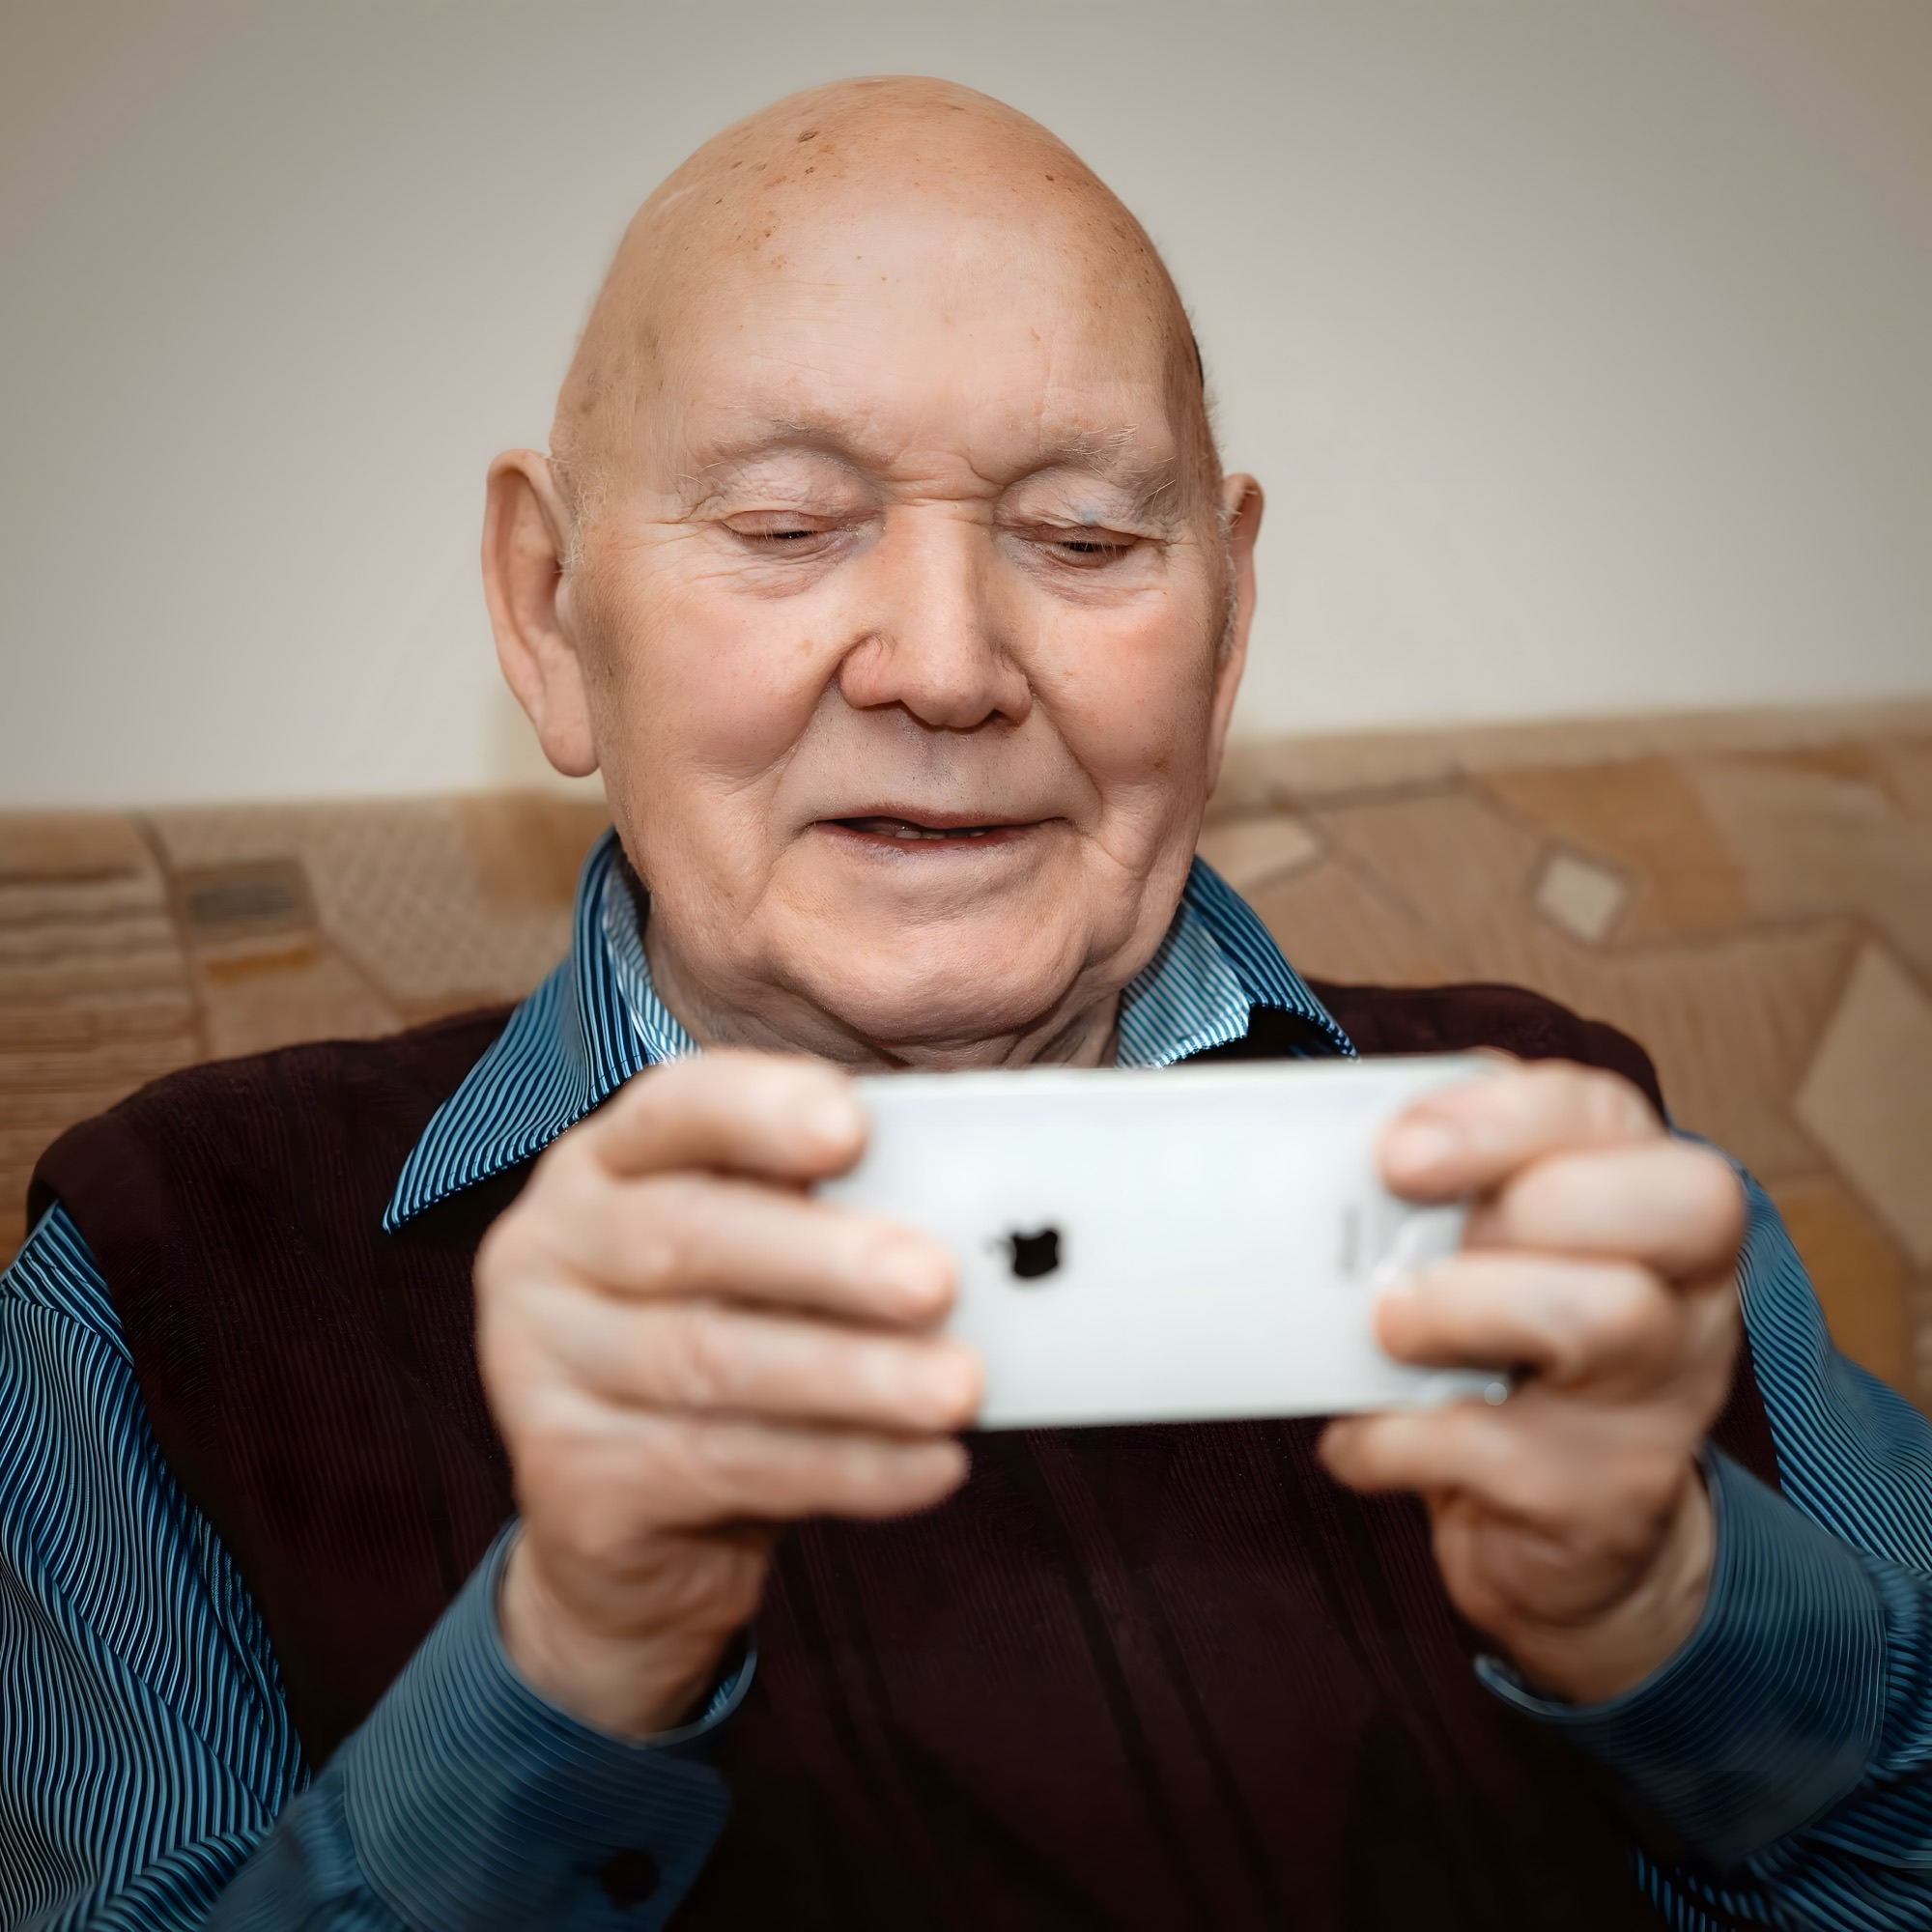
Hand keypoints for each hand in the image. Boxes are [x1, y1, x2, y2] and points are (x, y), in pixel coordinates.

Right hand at [474, 1052, 979, 1736]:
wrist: (628, 1533)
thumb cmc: (731, 1354)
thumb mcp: (766, 1270)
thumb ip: (833, 1221)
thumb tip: (978, 1218)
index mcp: (602, 1165)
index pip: (671, 1109)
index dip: (759, 1111)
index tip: (853, 1127)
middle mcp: (546, 1251)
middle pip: (687, 1239)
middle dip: (825, 1260)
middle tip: (939, 1281)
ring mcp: (537, 1370)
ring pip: (710, 1364)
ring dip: (852, 1376)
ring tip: (960, 1389)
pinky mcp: (567, 1484)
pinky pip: (721, 1468)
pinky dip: (844, 1467)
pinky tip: (930, 1466)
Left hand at [1320, 1061, 1743, 1704]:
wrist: (1553, 1528)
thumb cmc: (1499, 1350)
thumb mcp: (1481, 1252)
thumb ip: (1435, 1192)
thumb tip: (1323, 1161)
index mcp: (1646, 1198)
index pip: (1609, 1113)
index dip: (1505, 1116)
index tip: (1398, 1150)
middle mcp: (1686, 1290)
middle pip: (1680, 1201)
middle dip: (1524, 1201)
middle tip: (1411, 1240)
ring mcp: (1661, 1397)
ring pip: (1609, 1316)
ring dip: (1464, 1309)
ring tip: (1387, 1328)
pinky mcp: (1608, 1497)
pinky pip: (1503, 1451)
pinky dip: (1398, 1439)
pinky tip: (1360, 1436)